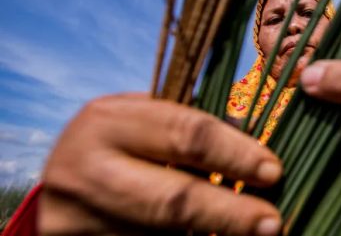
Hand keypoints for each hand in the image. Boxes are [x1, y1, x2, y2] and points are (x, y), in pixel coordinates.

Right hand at [39, 93, 282, 235]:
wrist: (62, 186)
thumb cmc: (119, 144)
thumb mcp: (143, 120)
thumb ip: (190, 126)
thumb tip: (256, 142)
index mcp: (109, 121)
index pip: (186, 135)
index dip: (236, 155)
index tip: (273, 171)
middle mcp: (88, 169)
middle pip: (174, 200)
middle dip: (231, 213)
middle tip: (273, 222)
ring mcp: (78, 217)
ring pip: (160, 235)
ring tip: (252, 234)